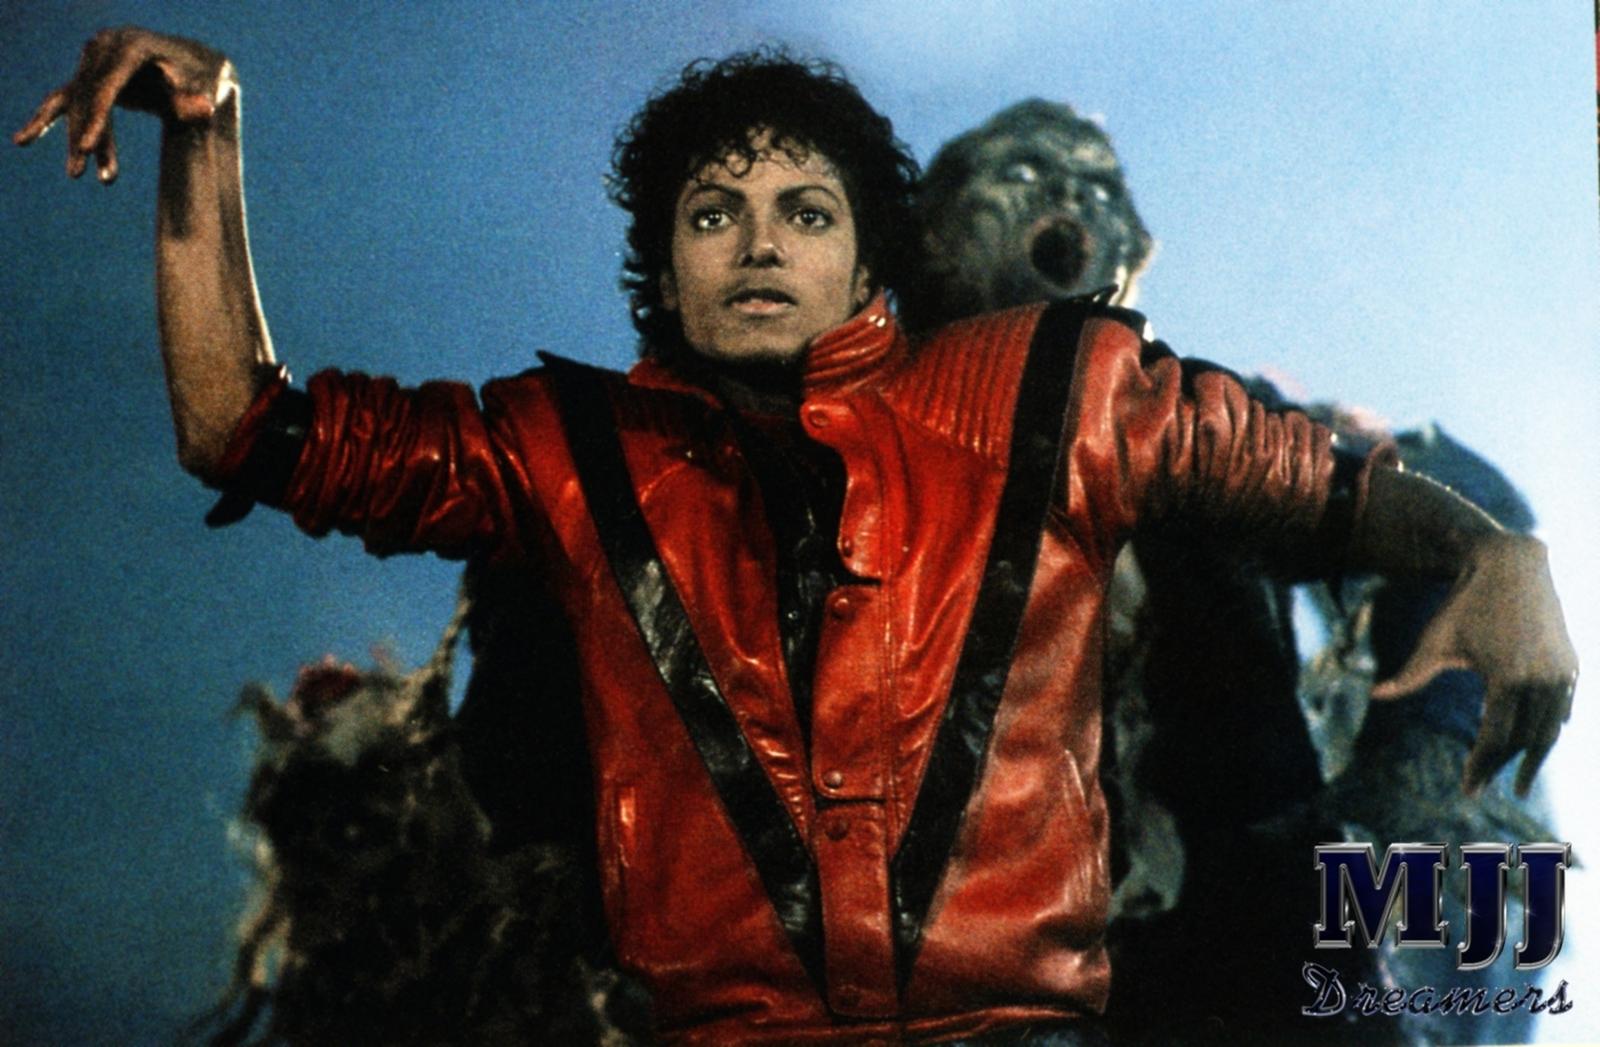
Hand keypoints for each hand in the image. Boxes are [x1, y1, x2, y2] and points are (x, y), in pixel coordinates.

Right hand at [13, 26, 230, 183]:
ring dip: (76, 137)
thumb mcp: (205, 88)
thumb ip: (197, 100)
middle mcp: (106, 46)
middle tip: (80, 174)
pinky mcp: (90, 73)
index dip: (96, 118)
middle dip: (84, 136)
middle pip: (87, 95)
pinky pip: (65, 96)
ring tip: (75, 174)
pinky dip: (45, 119)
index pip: (107, 86)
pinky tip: (22, 140)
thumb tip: (202, 110)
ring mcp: (95, 57)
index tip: (87, 148)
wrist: (196, 64)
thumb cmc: (204, 77)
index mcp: (132, 47)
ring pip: (75, 101)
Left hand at [1372, 532, 1576, 796]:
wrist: (1511, 565)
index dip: (1481, 767)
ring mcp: (1562, 673)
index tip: (1467, 789)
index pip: (1495, 739)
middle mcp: (1540, 680)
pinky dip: (1550, 730)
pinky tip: (1537, 744)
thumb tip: (1376, 695)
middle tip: (1480, 785)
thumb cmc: (1464, 605)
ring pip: (1550, 731)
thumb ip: (1410, 675)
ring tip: (1518, 780)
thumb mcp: (1434, 641)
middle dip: (1501, 767)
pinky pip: (1563, 709)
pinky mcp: (1572, 666)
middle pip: (1523, 741)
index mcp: (1506, 678)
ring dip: (1532, 757)